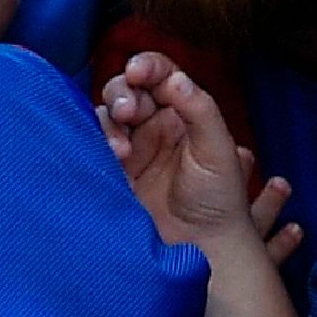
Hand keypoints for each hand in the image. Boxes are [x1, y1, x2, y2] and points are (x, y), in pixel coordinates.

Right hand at [99, 55, 287, 262]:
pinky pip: (98, 146)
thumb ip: (198, 108)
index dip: (147, 66)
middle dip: (123, 93)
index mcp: (184, 114)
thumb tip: (173, 77)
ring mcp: (134, 149)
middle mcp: (157, 127)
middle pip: (129, 90)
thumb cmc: (219, 201)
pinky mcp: (115, 172)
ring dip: (110, 120)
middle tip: (129, 111)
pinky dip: (103, 143)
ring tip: (123, 145)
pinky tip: (117, 157)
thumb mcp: (217, 148)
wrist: (203, 250)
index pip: (161, 75)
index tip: (138, 70)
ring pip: (109, 116)